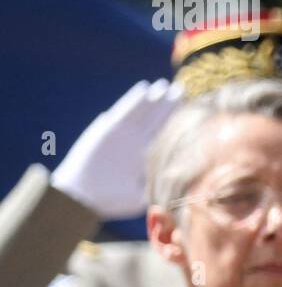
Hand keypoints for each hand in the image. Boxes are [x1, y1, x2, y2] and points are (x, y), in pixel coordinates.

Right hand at [51, 79, 185, 219]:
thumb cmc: (112, 200)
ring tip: (166, 86)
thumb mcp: (143, 193)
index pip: (163, 134)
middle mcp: (133, 143)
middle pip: (155, 119)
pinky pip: (124, 112)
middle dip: (168, 105)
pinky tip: (145, 89)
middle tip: (182, 90)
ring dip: (154, 99)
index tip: (194, 111)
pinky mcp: (108, 129)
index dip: (176, 122)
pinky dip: (134, 100)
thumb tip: (185, 184)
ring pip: (141, 112)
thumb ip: (161, 186)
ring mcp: (122, 135)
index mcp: (143, 156)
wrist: (81, 198)